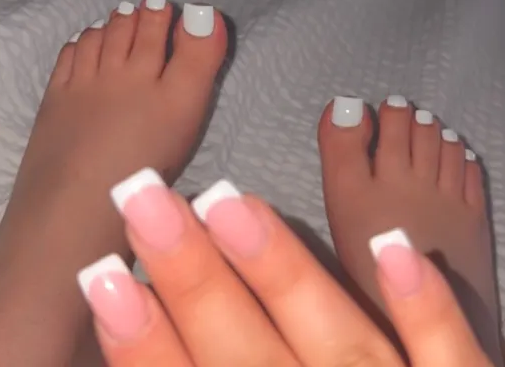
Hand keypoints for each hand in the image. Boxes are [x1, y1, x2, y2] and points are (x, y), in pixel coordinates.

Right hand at [78, 171, 491, 365]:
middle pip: (249, 357)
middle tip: (147, 200)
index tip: (103, 275)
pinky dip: (426, 310)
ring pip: (339, 342)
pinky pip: (448, 362)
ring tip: (228, 203)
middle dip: (195, 281)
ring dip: (283, 274)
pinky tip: (393, 245)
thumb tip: (150, 355)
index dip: (146, 345)